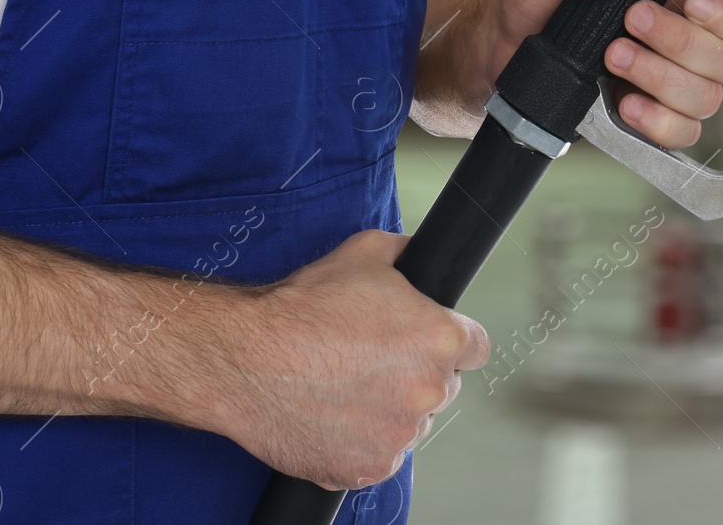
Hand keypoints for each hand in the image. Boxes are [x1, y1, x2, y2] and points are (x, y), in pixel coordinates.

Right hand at [208, 231, 487, 489]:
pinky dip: (361, 441)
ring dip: (389, 410)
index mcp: (439, 339)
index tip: (428, 344)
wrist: (245, 358)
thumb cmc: (301, 307)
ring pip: (409, 423)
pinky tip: (332, 415)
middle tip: (372, 362)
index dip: (451, 342)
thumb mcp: (365, 253)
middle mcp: (428, 391)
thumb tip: (422, 255)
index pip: (476, 348)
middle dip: (415, 375)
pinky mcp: (368, 469)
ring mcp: (399, 436)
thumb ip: (407, 255)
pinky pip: (379, 455)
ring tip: (344, 387)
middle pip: (442, 387)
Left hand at [486, 0, 722, 148]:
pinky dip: (657, 121)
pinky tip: (624, 103)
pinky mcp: (646, 118)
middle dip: (680, 42)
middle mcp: (685, 43)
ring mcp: (668, 84)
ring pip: (706, 99)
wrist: (502, 37)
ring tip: (612, 56)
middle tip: (629, 22)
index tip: (692, 4)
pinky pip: (680, 135)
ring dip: (660, 77)